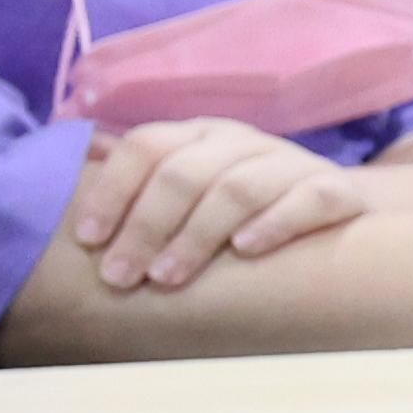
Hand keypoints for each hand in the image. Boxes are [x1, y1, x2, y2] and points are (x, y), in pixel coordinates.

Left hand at [66, 117, 376, 288]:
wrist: (338, 208)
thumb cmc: (241, 204)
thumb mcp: (191, 182)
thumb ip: (140, 177)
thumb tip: (74, 159)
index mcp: (197, 134)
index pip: (144, 147)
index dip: (111, 190)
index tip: (86, 238)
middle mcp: (239, 142)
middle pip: (183, 174)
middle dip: (143, 227)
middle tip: (118, 277)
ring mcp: (289, 162)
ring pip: (236, 189)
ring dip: (196, 235)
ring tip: (166, 277)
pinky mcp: (335, 190)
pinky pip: (307, 200)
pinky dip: (275, 223)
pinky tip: (245, 251)